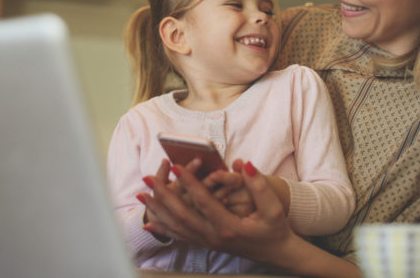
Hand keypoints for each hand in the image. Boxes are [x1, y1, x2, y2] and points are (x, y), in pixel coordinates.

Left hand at [140, 159, 293, 260]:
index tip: (175, 166)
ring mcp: (208, 242)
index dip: (188, 182)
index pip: (202, 200)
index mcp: (229, 225)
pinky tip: (149, 223)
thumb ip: (259, 185)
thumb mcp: (273, 207)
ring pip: (177, 226)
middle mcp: (214, 236)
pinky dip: (163, 229)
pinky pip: (180, 237)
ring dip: (158, 209)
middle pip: (182, 214)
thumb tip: (245, 164)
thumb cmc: (275, 228)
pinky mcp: (206, 244)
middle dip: (163, 194)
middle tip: (148, 178)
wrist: (277, 254)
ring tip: (142, 194)